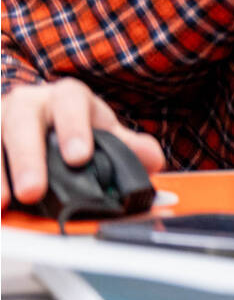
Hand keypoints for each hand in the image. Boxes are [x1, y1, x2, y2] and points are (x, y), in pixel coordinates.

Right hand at [1, 79, 164, 208]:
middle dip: (28, 158)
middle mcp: (27, 102)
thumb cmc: (72, 126)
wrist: (37, 117)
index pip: (71, 103)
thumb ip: (128, 146)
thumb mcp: (101, 130)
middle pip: (23, 123)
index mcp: (65, 96)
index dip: (75, 129)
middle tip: (33, 191)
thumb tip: (153, 160)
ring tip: (2, 204)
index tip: (80, 157)